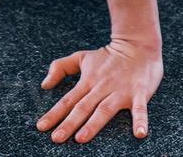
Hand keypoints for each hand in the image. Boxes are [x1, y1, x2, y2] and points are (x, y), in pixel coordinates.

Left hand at [36, 37, 162, 143]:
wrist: (138, 44)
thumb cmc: (109, 56)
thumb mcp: (82, 57)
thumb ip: (60, 67)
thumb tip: (44, 84)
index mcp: (88, 81)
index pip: (68, 100)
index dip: (54, 113)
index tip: (41, 126)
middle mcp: (102, 87)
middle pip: (83, 107)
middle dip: (69, 123)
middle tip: (56, 138)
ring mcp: (121, 91)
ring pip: (104, 109)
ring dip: (93, 124)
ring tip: (81, 138)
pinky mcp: (140, 93)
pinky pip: (140, 108)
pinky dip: (140, 120)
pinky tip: (140, 134)